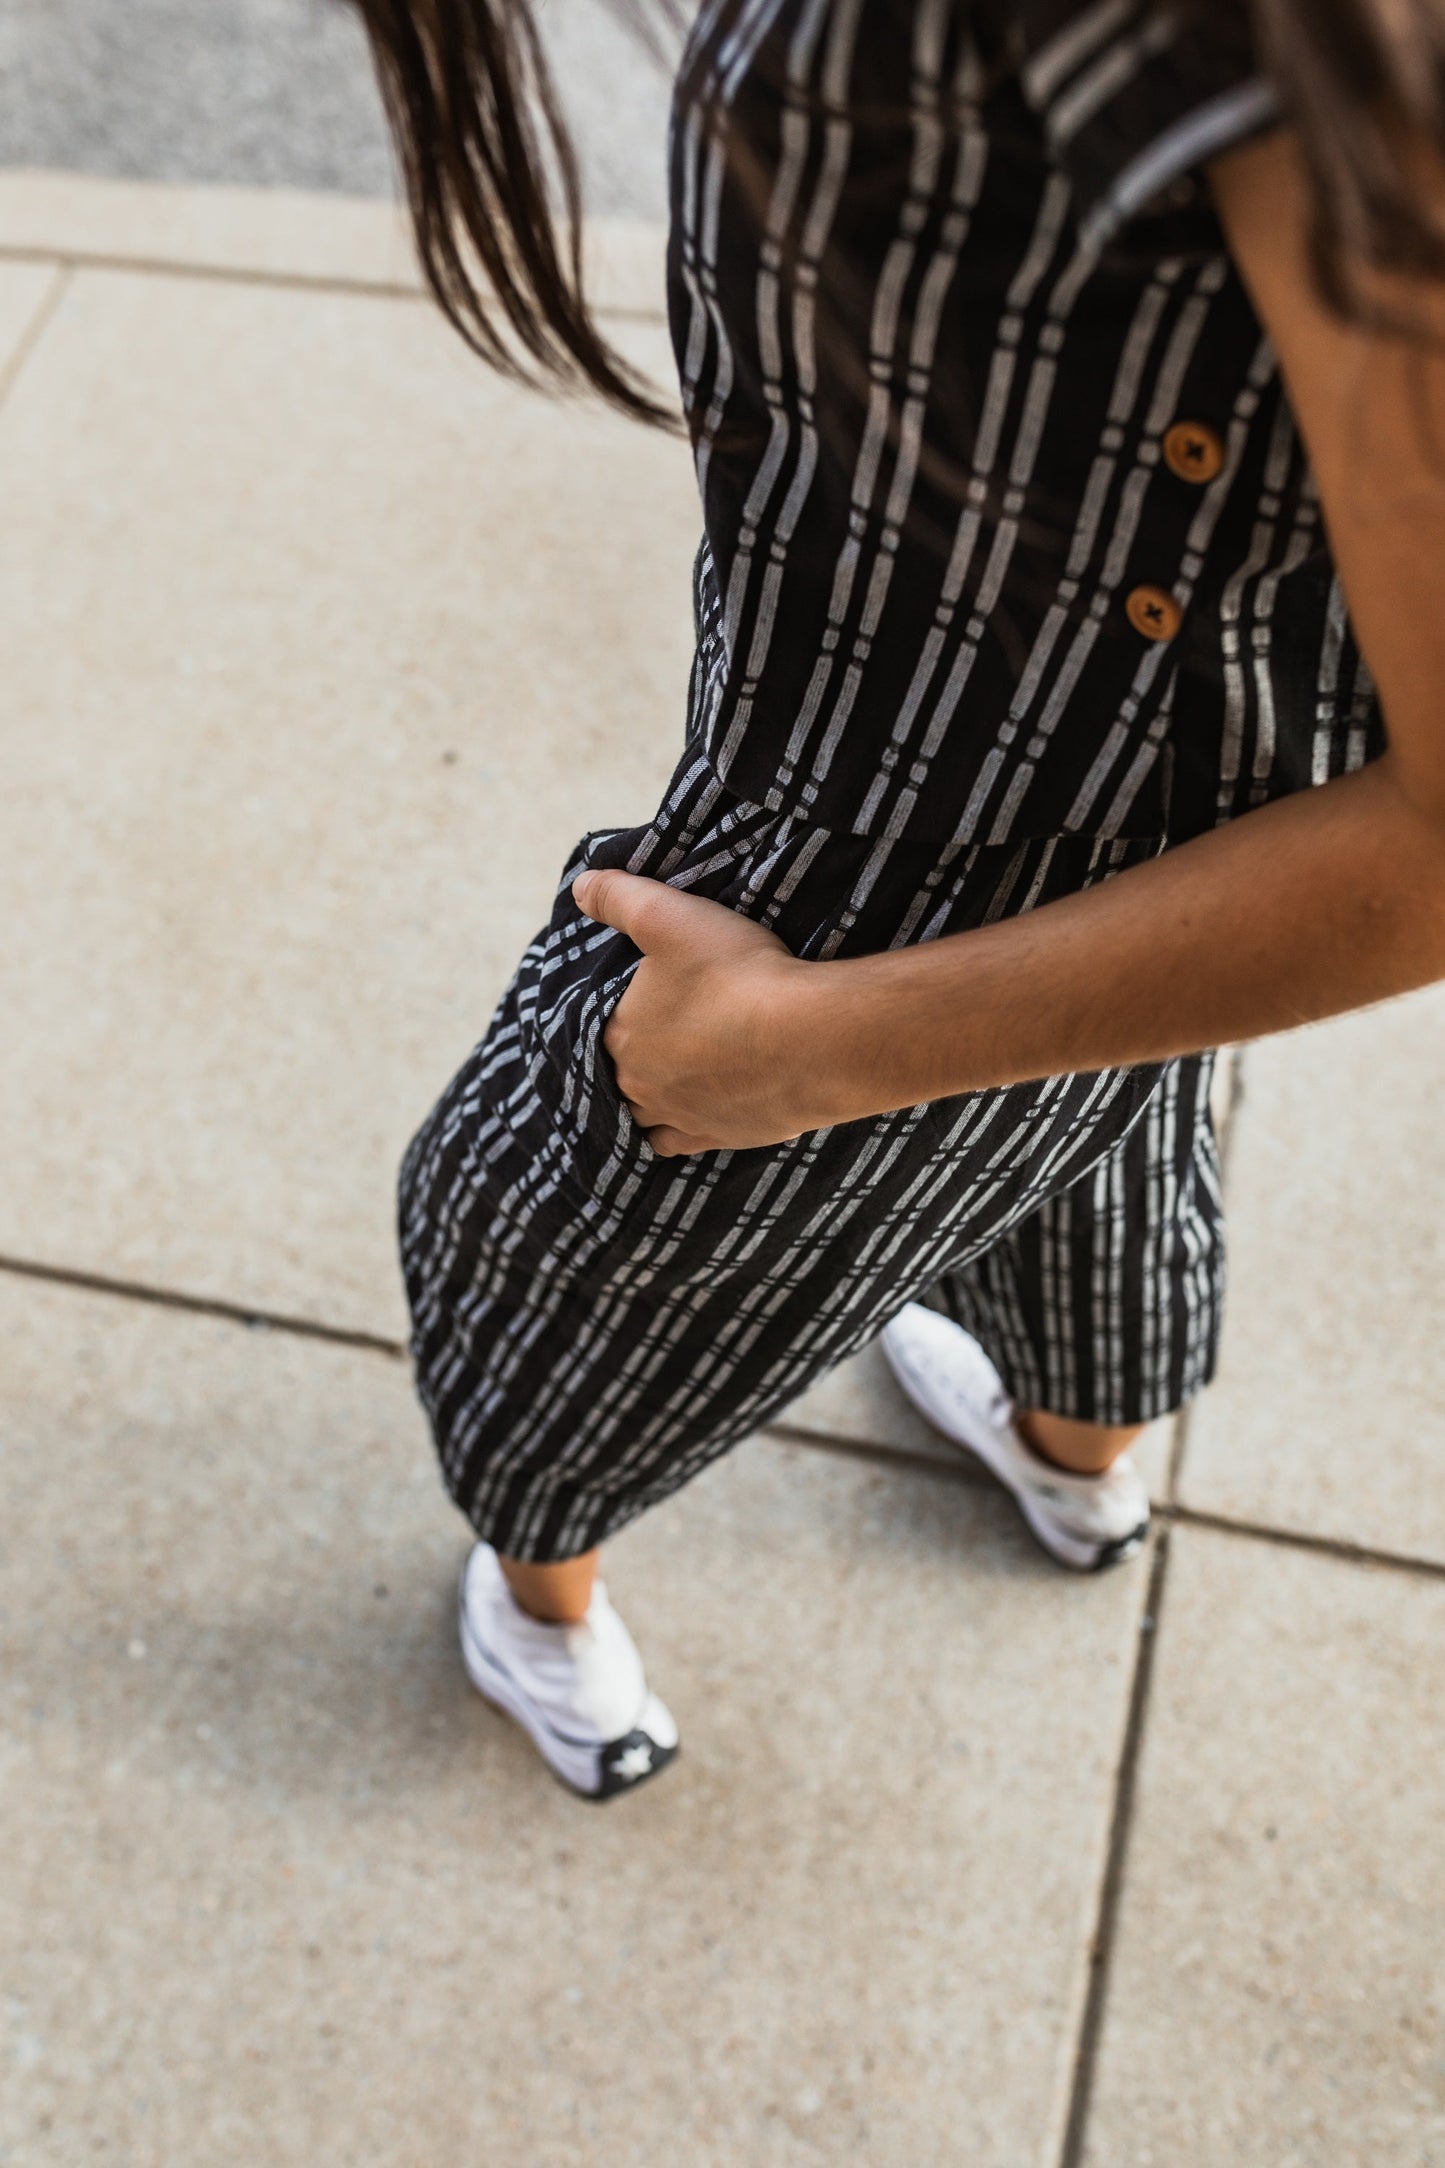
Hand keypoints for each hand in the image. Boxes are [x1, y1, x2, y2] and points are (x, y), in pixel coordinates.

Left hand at [572, 869, 825, 1155]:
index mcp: (619, 1034)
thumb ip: (618, 896)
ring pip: (643, 1111)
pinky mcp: (717, 1137)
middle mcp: (638, 1085)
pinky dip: (676, 1128)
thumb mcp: (670, 915)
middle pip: (623, 1067)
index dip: (627, 1004)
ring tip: (672, 1070)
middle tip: (672, 1023)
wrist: (811, 1038)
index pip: (604, 1021)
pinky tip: (689, 1111)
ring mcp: (678, 1117)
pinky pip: (677, 1143)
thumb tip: (580, 887)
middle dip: (640, 1049)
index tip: (654, 990)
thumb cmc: (738, 973)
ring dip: (650, 1093)